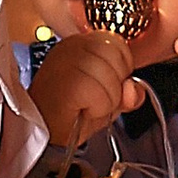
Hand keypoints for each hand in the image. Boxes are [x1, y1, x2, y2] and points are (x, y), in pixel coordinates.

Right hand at [26, 27, 143, 148]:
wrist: (43, 134)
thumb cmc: (70, 114)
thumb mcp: (107, 98)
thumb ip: (127, 91)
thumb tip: (134, 89)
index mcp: (80, 43)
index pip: (119, 43)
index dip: (121, 69)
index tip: (104, 84)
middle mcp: (71, 46)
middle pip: (118, 58)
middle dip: (115, 87)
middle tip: (94, 98)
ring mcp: (66, 61)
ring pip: (112, 78)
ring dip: (106, 101)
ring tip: (86, 105)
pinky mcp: (65, 80)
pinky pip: (101, 94)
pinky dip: (98, 109)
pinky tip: (82, 110)